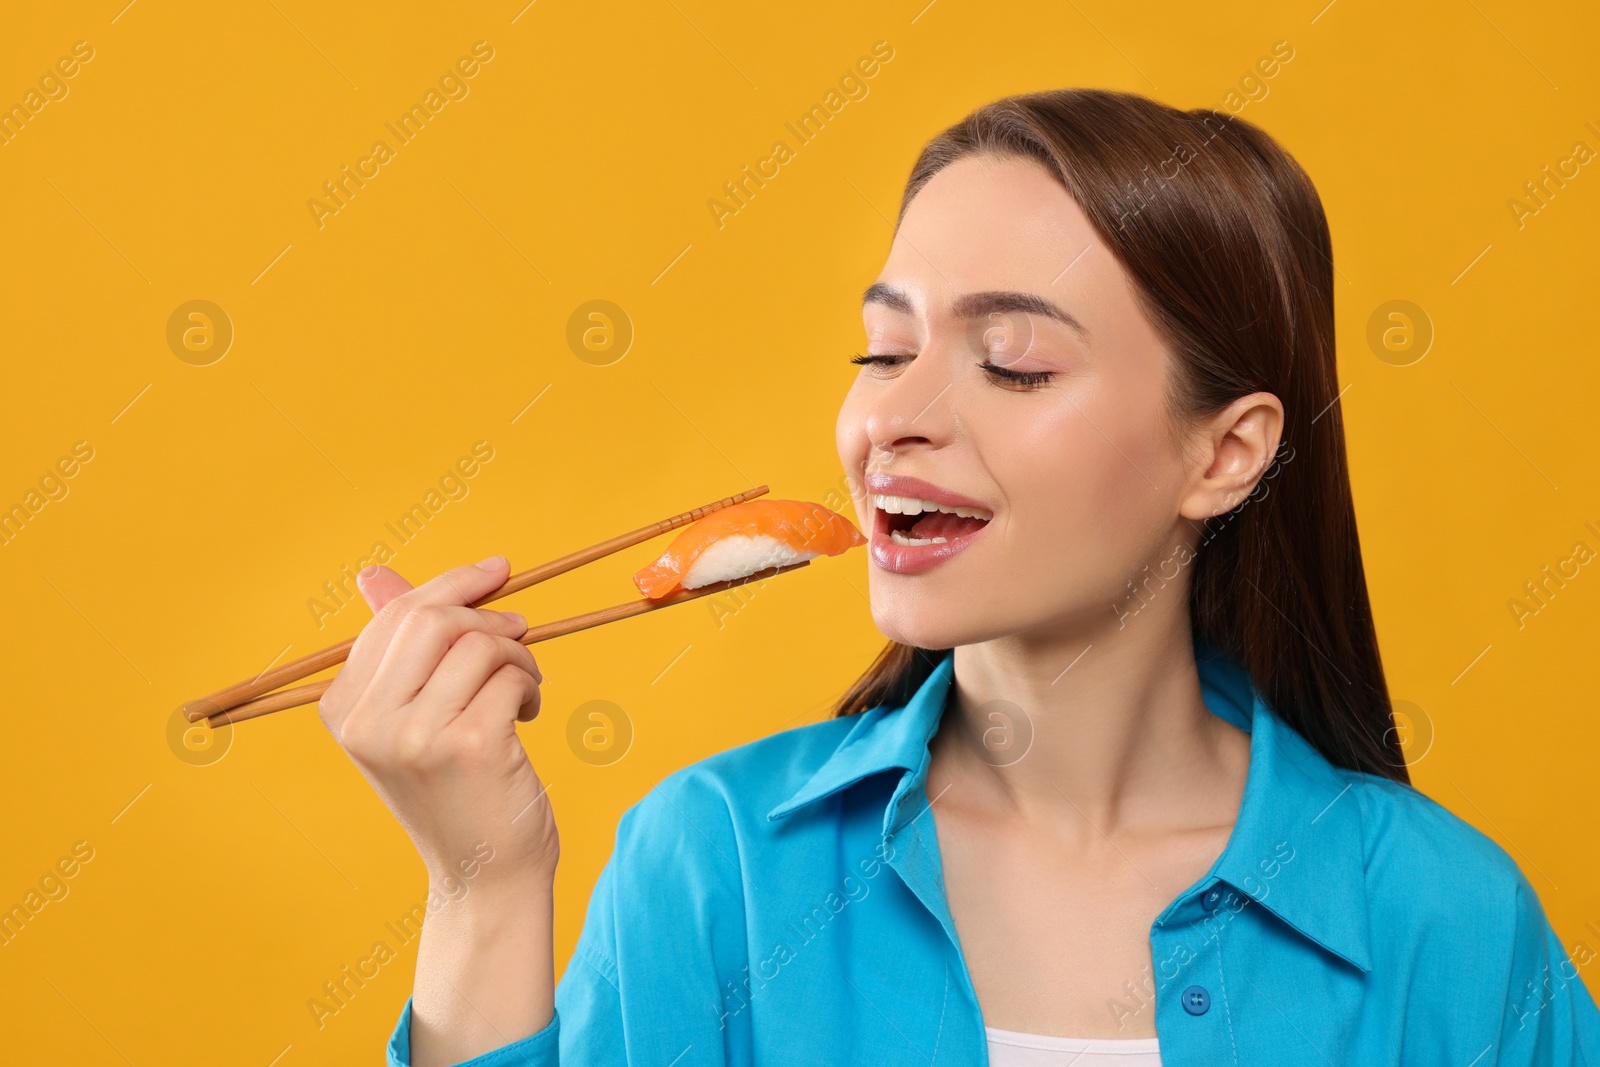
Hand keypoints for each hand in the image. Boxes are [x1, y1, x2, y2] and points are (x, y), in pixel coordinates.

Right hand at [317, 555, 558, 891]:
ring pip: (480, 645)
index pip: (395, 617)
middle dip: (488, 618)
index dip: (453, 585)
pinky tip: (527, 716)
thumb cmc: (455, 787)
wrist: (483, 874)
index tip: (498, 570)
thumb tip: (373, 573)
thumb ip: (397, 645)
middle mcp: (368, 722)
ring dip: (517, 657)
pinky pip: (511, 677)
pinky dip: (530, 687)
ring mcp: (416, 736)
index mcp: (343, 708)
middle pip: (434, 620)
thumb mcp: (412, 715)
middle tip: (520, 637)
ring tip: (522, 690)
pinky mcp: (469, 746)